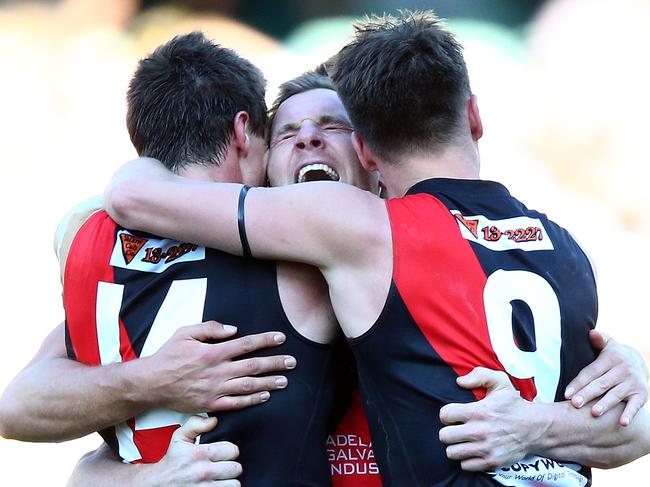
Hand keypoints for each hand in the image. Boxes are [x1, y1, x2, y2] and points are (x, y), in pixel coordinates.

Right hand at [144, 320, 295, 411]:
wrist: (151, 383)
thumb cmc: (168, 355)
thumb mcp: (185, 332)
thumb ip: (210, 328)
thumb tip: (233, 330)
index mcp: (212, 352)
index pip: (245, 344)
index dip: (265, 340)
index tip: (281, 337)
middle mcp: (217, 371)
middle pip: (253, 366)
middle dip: (275, 363)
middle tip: (292, 361)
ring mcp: (214, 389)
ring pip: (248, 385)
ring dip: (269, 382)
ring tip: (286, 380)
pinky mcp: (210, 404)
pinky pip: (236, 403)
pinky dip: (252, 400)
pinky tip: (265, 396)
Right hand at [151, 416, 241, 485]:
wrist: (158, 483)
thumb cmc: (172, 461)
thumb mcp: (179, 437)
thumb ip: (196, 424)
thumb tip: (214, 421)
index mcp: (199, 454)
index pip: (232, 450)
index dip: (230, 451)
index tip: (224, 453)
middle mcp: (203, 472)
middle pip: (236, 468)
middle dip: (231, 466)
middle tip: (223, 466)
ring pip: (234, 484)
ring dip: (229, 480)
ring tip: (221, 477)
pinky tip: (218, 485)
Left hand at [439, 367, 535, 470]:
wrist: (535, 427)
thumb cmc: (513, 404)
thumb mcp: (500, 382)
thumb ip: (479, 375)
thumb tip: (460, 382)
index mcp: (478, 412)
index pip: (445, 415)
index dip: (447, 414)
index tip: (454, 415)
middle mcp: (479, 431)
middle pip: (444, 436)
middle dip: (448, 431)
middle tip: (457, 429)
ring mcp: (485, 448)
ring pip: (452, 452)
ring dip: (456, 446)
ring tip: (463, 440)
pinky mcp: (491, 461)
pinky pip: (465, 465)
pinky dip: (466, 459)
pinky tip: (473, 450)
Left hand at [564, 330, 648, 425]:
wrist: (639, 361)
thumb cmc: (613, 355)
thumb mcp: (608, 344)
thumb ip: (599, 339)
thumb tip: (592, 332)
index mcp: (611, 358)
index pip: (591, 372)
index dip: (578, 383)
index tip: (567, 393)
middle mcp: (623, 370)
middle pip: (601, 384)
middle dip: (587, 394)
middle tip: (575, 404)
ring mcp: (633, 383)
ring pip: (615, 395)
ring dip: (605, 404)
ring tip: (594, 413)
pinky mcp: (642, 394)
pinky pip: (635, 405)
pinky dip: (629, 414)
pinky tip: (622, 423)